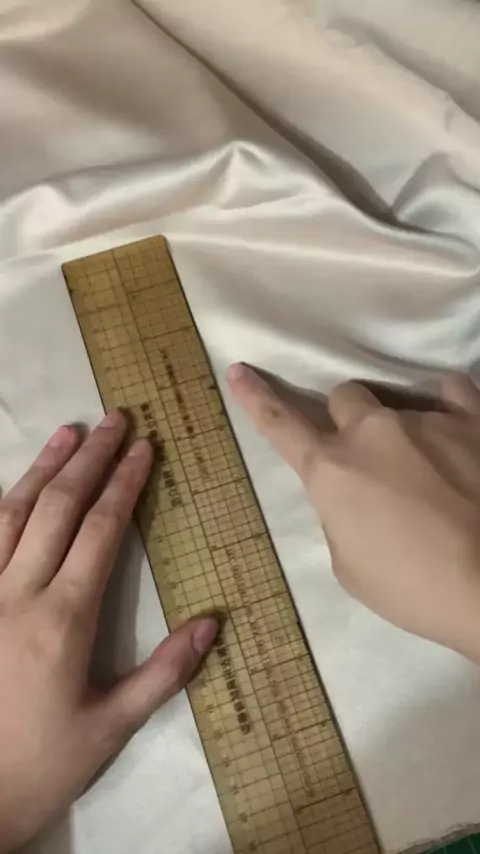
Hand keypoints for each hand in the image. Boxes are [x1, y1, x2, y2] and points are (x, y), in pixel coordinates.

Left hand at [0, 412, 216, 851]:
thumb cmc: (44, 761)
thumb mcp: (111, 726)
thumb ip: (164, 673)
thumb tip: (213, 623)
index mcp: (63, 618)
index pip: (100, 531)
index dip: (123, 484)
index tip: (142, 448)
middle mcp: (19, 593)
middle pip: (59, 508)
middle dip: (90, 459)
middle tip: (115, 420)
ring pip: (13, 514)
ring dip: (44, 468)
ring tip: (68, 432)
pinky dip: (2, 505)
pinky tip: (17, 488)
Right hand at [228, 366, 479, 659]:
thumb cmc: (414, 589)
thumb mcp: (349, 566)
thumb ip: (339, 515)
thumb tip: (351, 494)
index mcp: (331, 470)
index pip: (280, 424)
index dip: (256, 397)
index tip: (239, 371)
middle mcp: (371, 431)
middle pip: (344, 398)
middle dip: (350, 421)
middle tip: (374, 459)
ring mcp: (424, 418)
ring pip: (396, 397)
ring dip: (400, 424)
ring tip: (428, 461)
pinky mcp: (472, 416)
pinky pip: (450, 390)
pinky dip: (447, 407)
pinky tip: (457, 433)